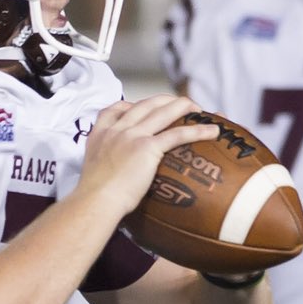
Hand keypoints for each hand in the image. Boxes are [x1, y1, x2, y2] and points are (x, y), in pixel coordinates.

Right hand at [77, 96, 215, 216]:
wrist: (95, 202)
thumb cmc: (94, 198)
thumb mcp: (90, 173)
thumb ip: (103, 166)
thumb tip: (114, 180)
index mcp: (101, 135)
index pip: (115, 109)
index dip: (134, 104)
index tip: (145, 107)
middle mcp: (117, 130)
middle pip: (146, 104)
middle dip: (167, 101)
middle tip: (181, 106)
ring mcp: (132, 136)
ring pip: (164, 111)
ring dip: (185, 107)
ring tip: (200, 111)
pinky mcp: (147, 147)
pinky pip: (177, 133)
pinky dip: (197, 130)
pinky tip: (212, 131)